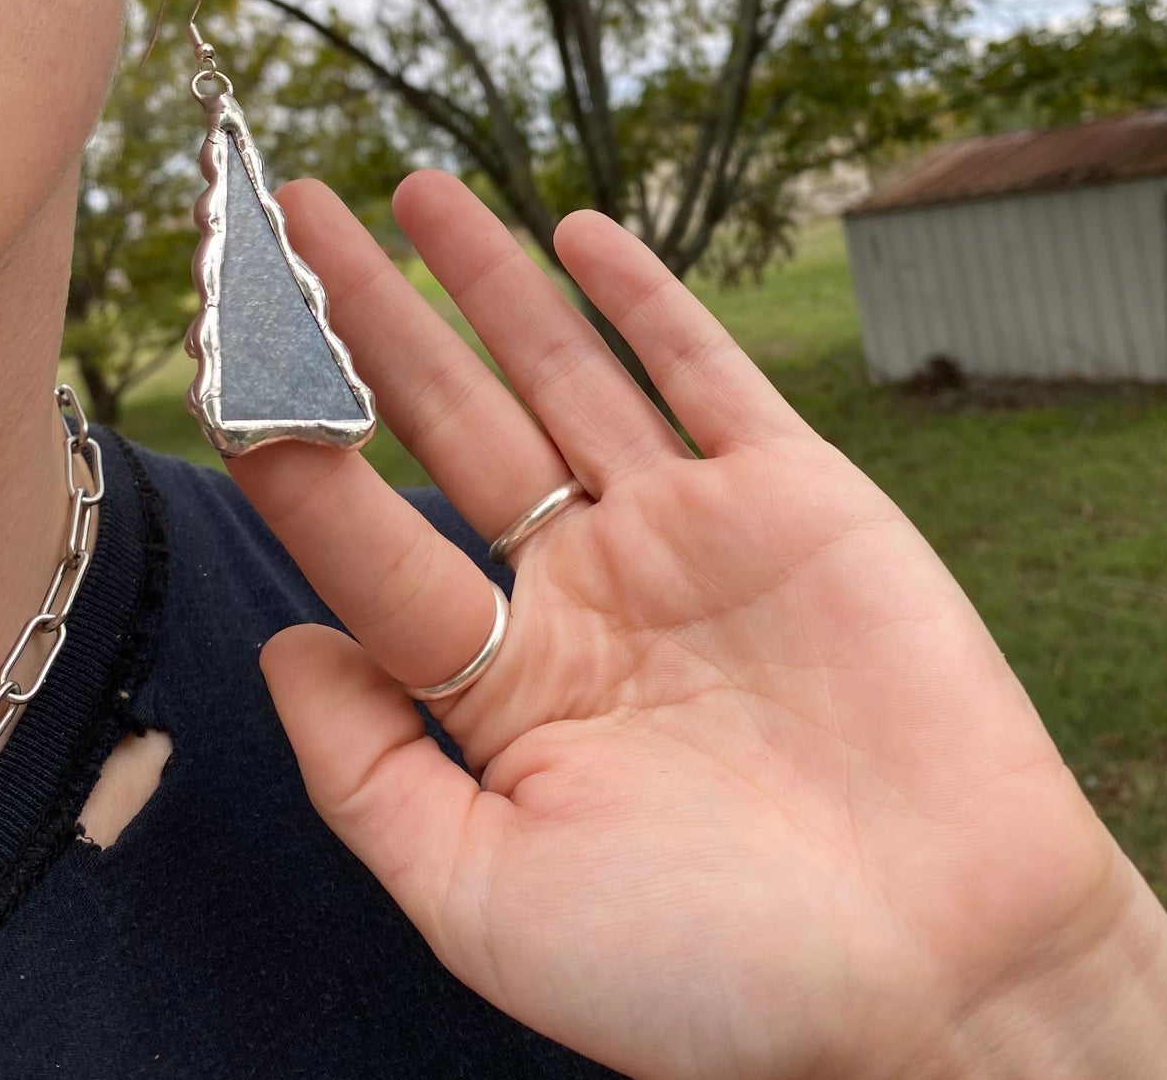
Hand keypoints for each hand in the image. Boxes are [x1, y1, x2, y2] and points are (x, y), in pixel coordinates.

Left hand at [228, 172, 1166, 1079]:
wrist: (938, 966)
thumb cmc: (710, 970)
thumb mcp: (486, 899)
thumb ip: (366, 773)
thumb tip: (284, 649)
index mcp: (510, 685)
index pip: (371, 542)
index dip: (295, 453)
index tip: (228, 366)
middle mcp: (589, 591)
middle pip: (451, 424)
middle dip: (369, 323)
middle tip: (295, 224)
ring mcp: (690, 532)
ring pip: (564, 374)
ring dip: (488, 280)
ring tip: (409, 195)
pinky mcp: (796, 494)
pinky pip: (705, 373)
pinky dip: (643, 299)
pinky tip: (574, 232)